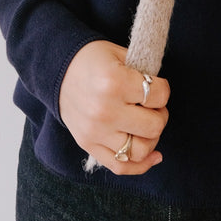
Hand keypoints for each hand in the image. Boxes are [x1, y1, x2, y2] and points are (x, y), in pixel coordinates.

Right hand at [58, 40, 169, 175]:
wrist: (57, 69)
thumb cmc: (92, 59)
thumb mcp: (119, 54)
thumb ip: (143, 72)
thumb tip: (162, 95)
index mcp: (114, 82)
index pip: (159, 95)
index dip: (163, 89)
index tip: (155, 85)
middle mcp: (105, 111)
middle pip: (154, 126)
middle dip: (160, 114)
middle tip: (152, 105)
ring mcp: (96, 132)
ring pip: (141, 150)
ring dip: (152, 138)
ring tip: (147, 124)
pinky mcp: (88, 145)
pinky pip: (120, 166)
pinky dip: (141, 165)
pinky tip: (154, 155)